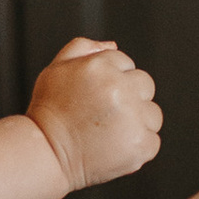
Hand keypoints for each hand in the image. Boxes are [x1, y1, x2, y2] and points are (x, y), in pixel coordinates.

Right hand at [28, 37, 159, 192]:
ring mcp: (132, 117)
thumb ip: (84, 48)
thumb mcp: (57, 68)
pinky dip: (137, 147)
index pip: (127, 64)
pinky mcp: (139, 144)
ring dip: (137, 123)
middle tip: (104, 115)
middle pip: (146, 85)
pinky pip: (152, 141)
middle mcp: (118, 89)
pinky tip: (113, 147)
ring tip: (108, 133)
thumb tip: (113, 45)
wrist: (46, 153)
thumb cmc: (49, 113)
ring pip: (153, 114)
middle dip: (130, 98)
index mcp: (100, 66)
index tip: (96, 96)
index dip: (112, 81)